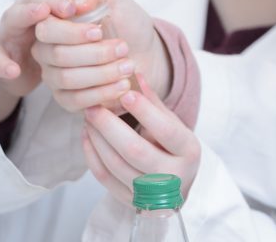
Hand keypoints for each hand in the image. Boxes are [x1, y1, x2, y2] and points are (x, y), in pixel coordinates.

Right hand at [0, 0, 95, 121]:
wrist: (51, 72)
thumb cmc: (75, 38)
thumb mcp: (90, 18)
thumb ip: (91, 2)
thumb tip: (85, 2)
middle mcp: (31, 8)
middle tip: (73, 8)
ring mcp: (14, 30)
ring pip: (16, 17)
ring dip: (28, 14)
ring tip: (42, 13)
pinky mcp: (3, 55)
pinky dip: (4, 63)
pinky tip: (15, 70)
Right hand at [31, 0, 171, 112]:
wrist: (146, 51)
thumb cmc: (127, 22)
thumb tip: (78, 1)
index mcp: (54, 21)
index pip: (46, 27)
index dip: (71, 31)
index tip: (99, 30)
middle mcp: (48, 48)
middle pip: (56, 55)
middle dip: (95, 53)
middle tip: (123, 47)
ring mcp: (54, 74)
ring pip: (65, 78)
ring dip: (102, 73)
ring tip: (128, 65)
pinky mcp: (66, 97)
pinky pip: (73, 100)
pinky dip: (102, 93)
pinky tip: (123, 85)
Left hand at [82, 73, 199, 205]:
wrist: (176, 186)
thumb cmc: (174, 149)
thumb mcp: (173, 125)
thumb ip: (154, 103)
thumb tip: (136, 73)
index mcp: (188, 152)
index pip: (166, 130)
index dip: (145, 111)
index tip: (126, 92)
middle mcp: (172, 176)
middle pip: (135, 150)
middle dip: (110, 127)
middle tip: (93, 107)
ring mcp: (150, 193)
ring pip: (116, 165)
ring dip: (97, 139)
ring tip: (88, 119)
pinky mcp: (130, 201)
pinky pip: (105, 178)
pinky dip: (92, 156)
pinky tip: (88, 137)